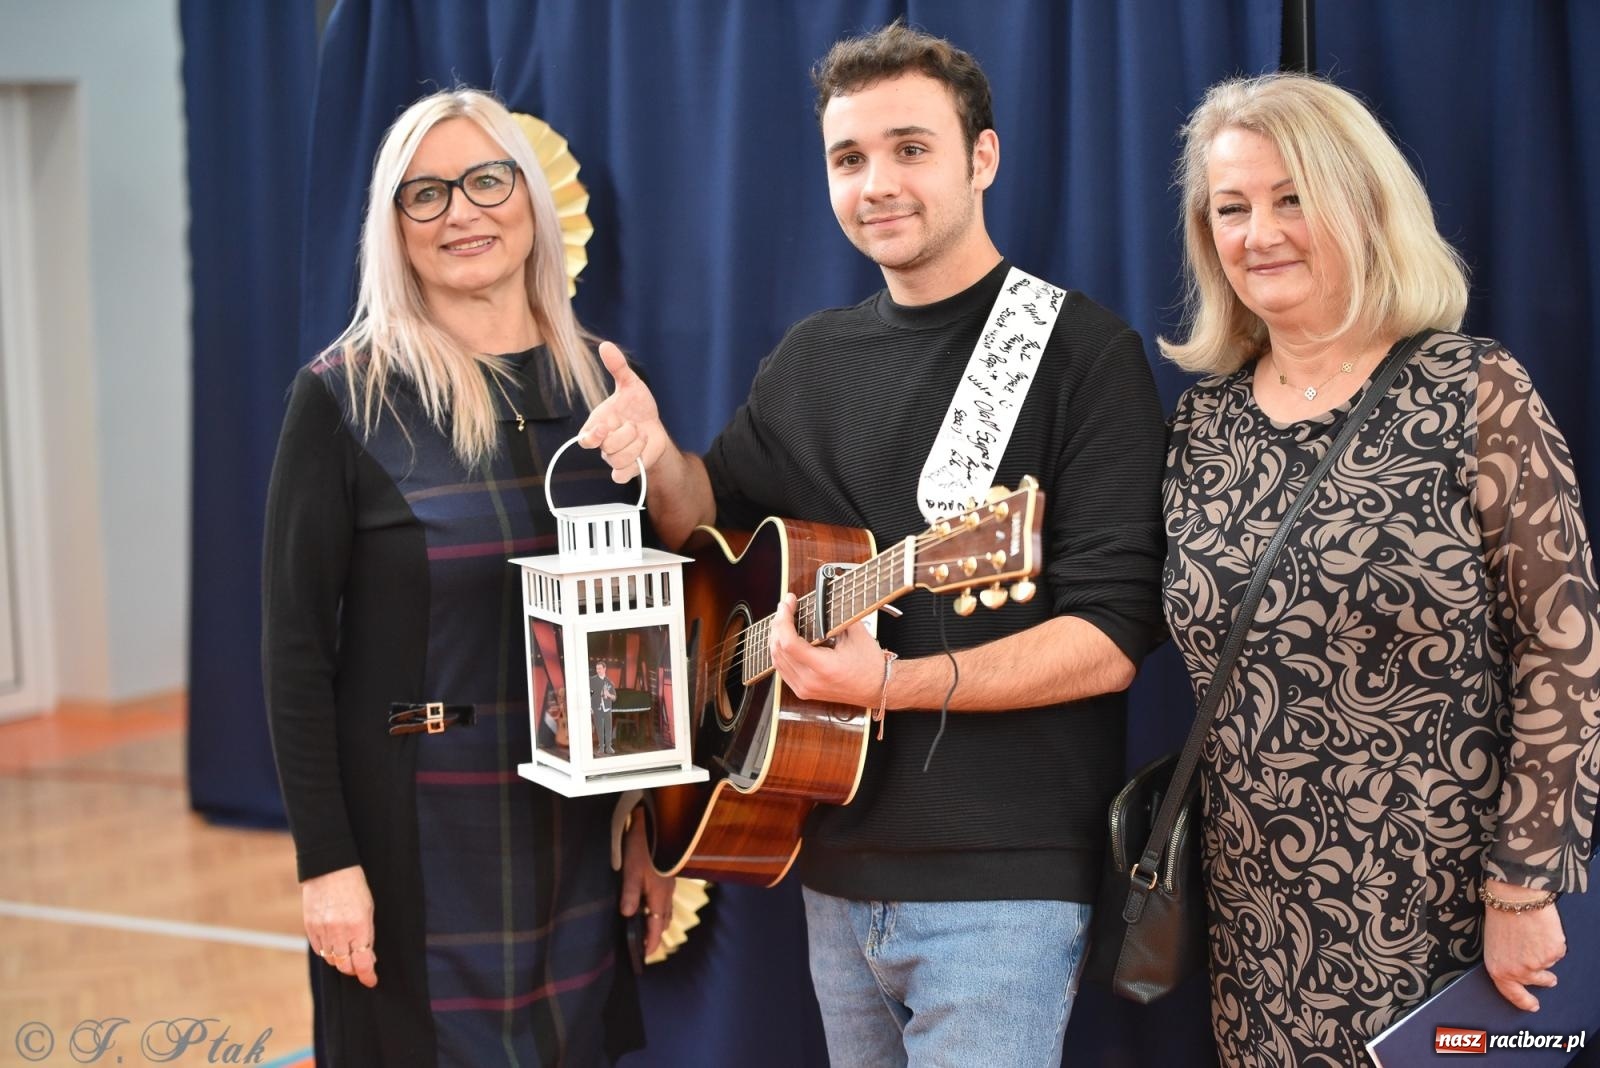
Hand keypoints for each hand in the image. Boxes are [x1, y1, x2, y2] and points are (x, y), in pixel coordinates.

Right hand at [302, 864, 378, 987]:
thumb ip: (367, 934)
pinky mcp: (310, 927)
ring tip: (347, 952)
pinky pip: (319, 950)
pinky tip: (333, 944)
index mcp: (359, 926)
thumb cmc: (354, 887)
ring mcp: (322, 930)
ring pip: (331, 960)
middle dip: (354, 969)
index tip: (371, 980)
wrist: (329, 869)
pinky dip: (327, 952)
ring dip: (341, 960)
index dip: (367, 976)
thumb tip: (368, 957)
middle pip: (345, 965)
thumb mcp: (368, 909)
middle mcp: (339, 931)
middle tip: (360, 966)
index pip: (362, 962)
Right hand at [578, 342, 668, 484]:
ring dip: (636, 446)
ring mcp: (613, 458)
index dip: (592, 436)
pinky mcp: (626, 470)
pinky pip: (621, 475)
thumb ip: (617, 367)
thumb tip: (605, 345)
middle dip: (627, 434)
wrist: (654, 425)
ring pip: (618, 460)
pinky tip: (641, 450)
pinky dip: (633, 464)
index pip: (585, 439)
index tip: (604, 427)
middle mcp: (602, 444)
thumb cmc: (637, 405)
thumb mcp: (631, 384)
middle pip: (607, 447)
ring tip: (642, 435)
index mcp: (597, 425)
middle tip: (635, 425)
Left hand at [619, 812, 674, 955]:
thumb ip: (630, 894)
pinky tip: (649, 903)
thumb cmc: (642, 848)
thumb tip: (627, 915)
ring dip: (658, 921)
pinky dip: (658, 908)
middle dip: (656, 934)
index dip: (652, 942)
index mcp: (660, 895)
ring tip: (647, 928)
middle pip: (664, 920)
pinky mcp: (667, 875)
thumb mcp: (631, 871)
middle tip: (645, 945)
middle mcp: (667, 893)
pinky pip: (665, 899)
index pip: (657, 926)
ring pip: (666, 909)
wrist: (658, 825)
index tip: (646, 956)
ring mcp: (669, 884)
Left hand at [769, 592, 882, 706]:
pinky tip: (784, 637)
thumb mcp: (856, 634)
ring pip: (776, 659)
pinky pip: (782, 669)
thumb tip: (819, 598)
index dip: (783, 620)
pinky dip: (779, 651)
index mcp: (824, 668)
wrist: (877, 688)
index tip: (788, 603)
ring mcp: (804, 689)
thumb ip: (835, 615)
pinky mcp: (802, 691)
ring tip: (783, 618)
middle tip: (785, 606)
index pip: (789, 643)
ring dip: (776, 636)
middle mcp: (810, 681)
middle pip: (778, 649)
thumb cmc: (870, 663)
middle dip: (778, 623)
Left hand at [1482, 882, 1565, 1010]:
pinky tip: (1542, 930)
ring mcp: (1538, 964)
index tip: (1532, 1006)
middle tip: (1549, 979)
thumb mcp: (1493, 945)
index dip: (1524, 1001)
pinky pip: (1557, 952)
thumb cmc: (1499, 917)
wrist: (1514, 898)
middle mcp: (1518, 971)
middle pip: (1536, 981)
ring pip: (1547, 964)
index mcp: (1498, 970)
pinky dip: (1552, 943)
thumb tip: (1518, 971)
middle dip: (1544, 980)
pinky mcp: (1554, 953)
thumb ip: (1505, 962)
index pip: (1512, 994)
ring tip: (1538, 940)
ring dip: (1545, 956)